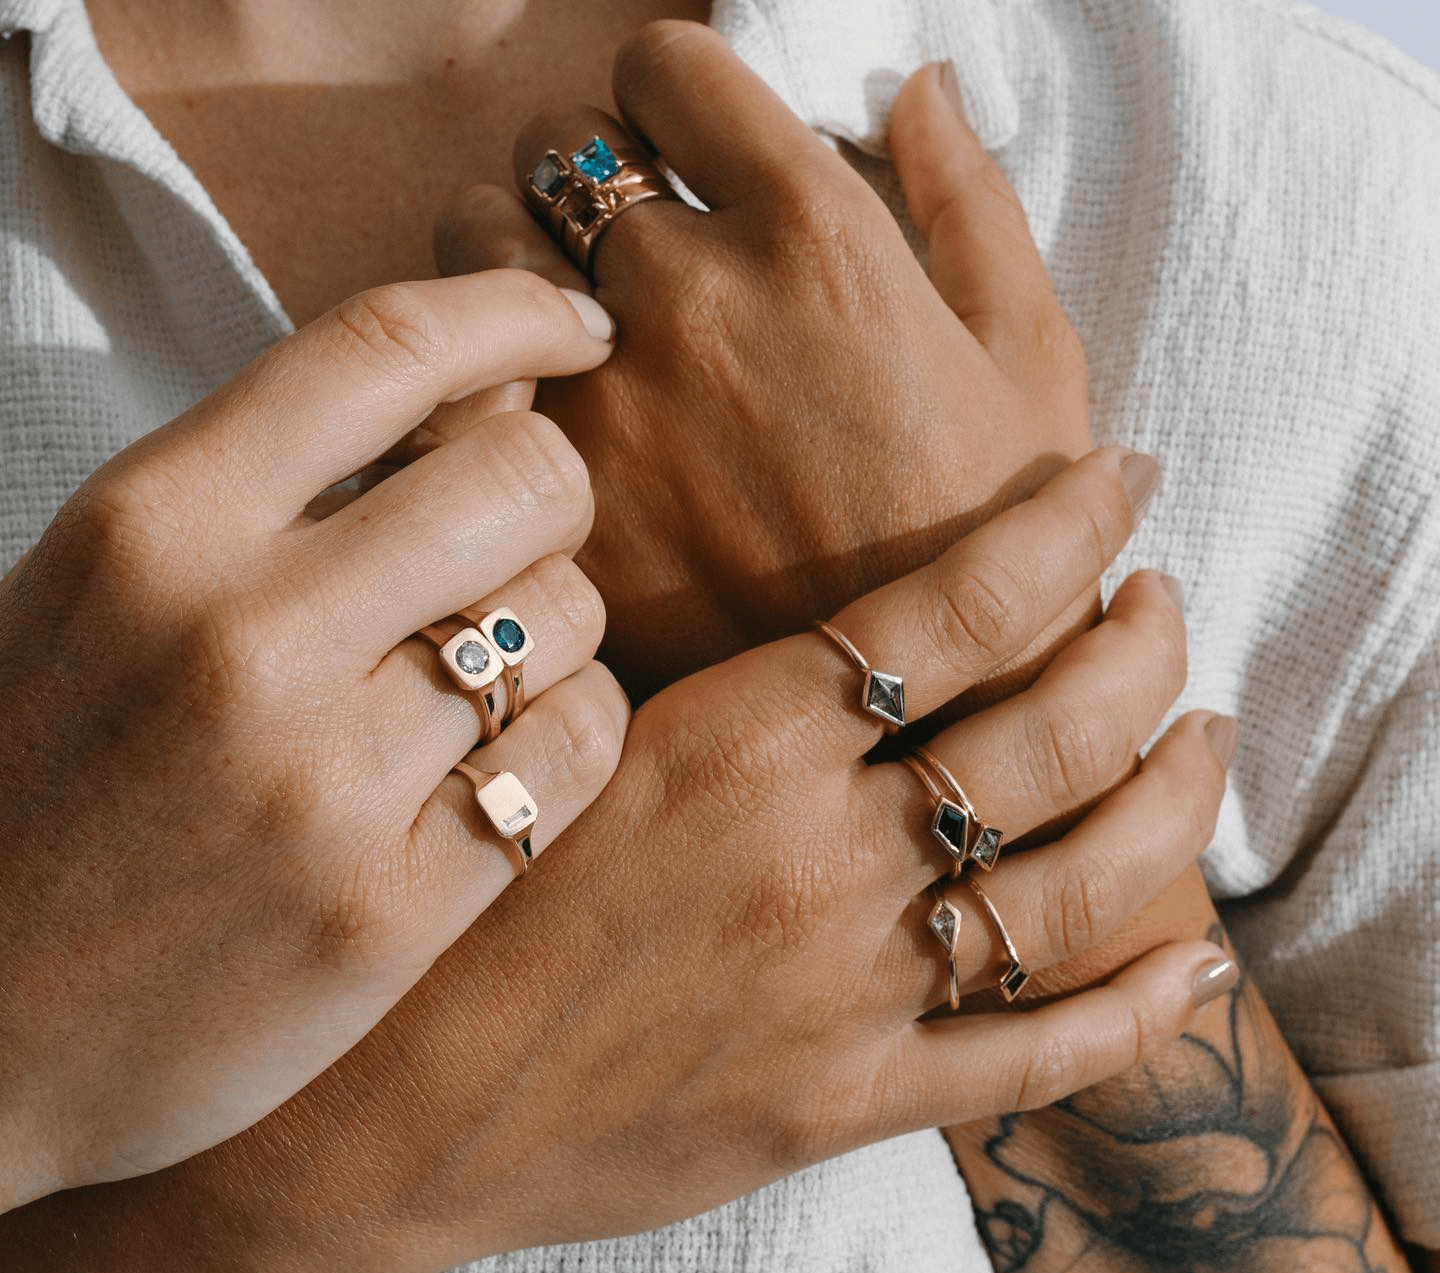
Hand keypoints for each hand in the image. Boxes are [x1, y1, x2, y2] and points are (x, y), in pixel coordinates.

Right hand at [0, 271, 627, 1209]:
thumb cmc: (38, 786)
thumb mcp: (103, 591)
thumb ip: (276, 484)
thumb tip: (486, 384)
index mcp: (151, 528)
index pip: (383, 350)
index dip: (513, 312)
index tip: (579, 327)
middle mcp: (243, 639)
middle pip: (525, 478)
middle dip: (552, 497)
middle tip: (515, 547)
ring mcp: (323, 785)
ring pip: (571, 617)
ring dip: (560, 626)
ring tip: (488, 672)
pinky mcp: (390, 912)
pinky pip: (580, 751)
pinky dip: (574, 731)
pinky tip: (513, 756)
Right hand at [194, 446, 1229, 1272]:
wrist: (387, 1109)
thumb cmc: (445, 900)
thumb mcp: (536, 730)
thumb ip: (638, 622)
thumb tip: (699, 509)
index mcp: (739, 739)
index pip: (963, 602)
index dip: (1072, 530)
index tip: (1125, 480)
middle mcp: (817, 854)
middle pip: (1053, 726)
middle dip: (1144, 645)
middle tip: (1166, 607)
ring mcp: (847, 987)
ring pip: (1083, 879)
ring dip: (1175, 798)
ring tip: (1208, 737)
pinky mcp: (847, 1103)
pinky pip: (1036, 1058)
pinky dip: (1138, 1010)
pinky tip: (1200, 962)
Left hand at [434, 24, 1092, 697]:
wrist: (936, 713)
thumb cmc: (996, 533)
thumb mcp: (1033, 357)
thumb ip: (971, 200)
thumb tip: (924, 84)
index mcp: (812, 235)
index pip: (668, 67)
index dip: (671, 92)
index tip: (687, 142)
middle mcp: (691, 299)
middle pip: (554, 147)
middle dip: (582, 175)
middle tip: (620, 242)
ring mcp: (608, 407)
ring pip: (475, 250)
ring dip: (507, 263)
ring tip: (564, 326)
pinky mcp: (559, 511)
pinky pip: (458, 392)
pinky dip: (480, 383)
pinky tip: (535, 419)